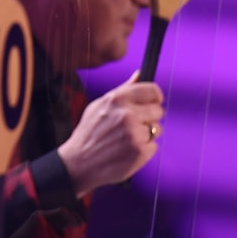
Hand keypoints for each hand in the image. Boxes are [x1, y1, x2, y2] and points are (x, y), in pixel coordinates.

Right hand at [57, 71, 163, 196]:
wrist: (79, 163)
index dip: (155, 97)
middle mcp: (127, 115)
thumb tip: (139, 74)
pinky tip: (127, 150)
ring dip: (147, 134)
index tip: (153, 102)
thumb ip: (123, 90)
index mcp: (117, 99)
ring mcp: (135, 134)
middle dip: (149, 117)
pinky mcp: (140, 152)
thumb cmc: (89, 133)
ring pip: (157, 129)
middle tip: (133, 126)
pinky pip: (153, 146)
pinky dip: (144, 149)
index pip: (152, 91)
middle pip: (157, 110)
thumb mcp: (99, 106)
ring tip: (127, 139)